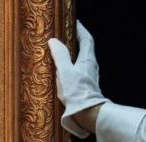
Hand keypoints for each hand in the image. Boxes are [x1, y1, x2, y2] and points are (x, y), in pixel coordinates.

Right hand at [48, 21, 107, 137]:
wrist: (88, 113)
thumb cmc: (77, 92)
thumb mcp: (65, 72)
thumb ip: (60, 56)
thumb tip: (53, 41)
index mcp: (87, 60)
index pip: (86, 40)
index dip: (81, 30)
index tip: (74, 23)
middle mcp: (91, 67)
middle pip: (86, 49)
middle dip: (78, 41)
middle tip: (68, 36)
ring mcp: (89, 78)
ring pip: (83, 61)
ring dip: (75, 55)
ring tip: (65, 53)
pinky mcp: (85, 87)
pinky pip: (80, 72)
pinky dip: (73, 67)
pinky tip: (66, 73)